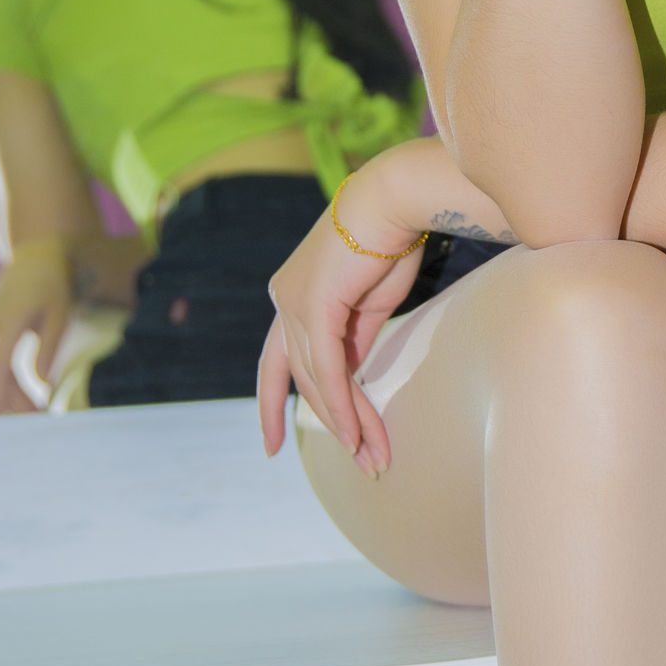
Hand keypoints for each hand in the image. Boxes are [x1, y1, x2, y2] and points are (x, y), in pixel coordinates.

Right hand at [0, 239, 73, 413]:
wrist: (34, 256)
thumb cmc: (53, 285)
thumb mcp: (59, 315)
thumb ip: (49, 350)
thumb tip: (45, 385)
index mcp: (6, 326)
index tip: (1, 422)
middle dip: (14, 402)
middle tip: (38, 422)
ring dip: (12, 391)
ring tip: (37, 413)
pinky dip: (8, 376)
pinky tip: (26, 394)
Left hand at [257, 174, 428, 472]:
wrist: (393, 201)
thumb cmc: (388, 241)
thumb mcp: (368, 303)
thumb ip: (353, 339)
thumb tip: (350, 376)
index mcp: (292, 296)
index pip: (275, 362)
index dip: (271, 405)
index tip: (272, 445)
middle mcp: (284, 301)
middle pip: (305, 379)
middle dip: (335, 425)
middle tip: (363, 463)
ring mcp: (293, 304)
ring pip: (319, 382)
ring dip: (349, 425)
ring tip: (374, 458)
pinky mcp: (314, 307)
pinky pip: (328, 371)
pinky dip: (345, 406)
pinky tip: (357, 436)